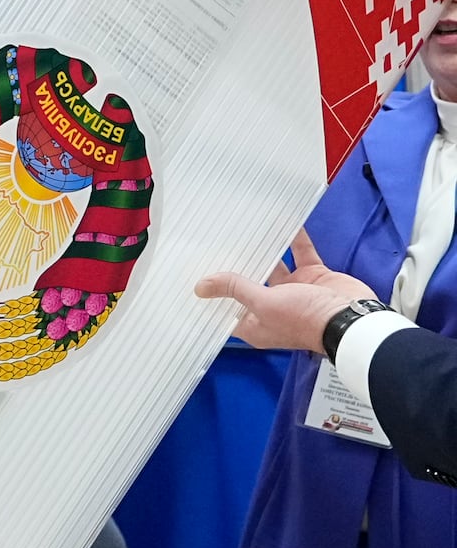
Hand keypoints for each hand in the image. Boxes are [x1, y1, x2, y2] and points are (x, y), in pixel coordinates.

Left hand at [196, 230, 377, 352]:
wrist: (351, 319)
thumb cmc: (305, 319)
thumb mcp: (263, 303)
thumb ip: (236, 290)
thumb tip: (201, 286)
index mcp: (255, 324)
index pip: (227, 310)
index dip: (214, 297)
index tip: (197, 279)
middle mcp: (272, 308)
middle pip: (249, 285)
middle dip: (236, 268)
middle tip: (216, 247)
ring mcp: (294, 291)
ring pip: (274, 266)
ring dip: (264, 250)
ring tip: (246, 231)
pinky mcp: (313, 276)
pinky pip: (301, 254)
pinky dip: (294, 239)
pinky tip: (284, 222)